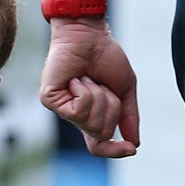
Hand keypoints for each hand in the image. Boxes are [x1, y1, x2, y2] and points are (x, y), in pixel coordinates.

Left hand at [40, 16, 139, 155]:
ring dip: (98, 97)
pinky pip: (78, 110)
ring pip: (90, 123)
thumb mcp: (124, 89)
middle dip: (111, 108)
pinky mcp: (50, 100)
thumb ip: (129, 117)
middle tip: (102, 85)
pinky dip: (84, 91)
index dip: (115, 151)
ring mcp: (61, 109)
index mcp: (91, 115)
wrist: (89, 34)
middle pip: (101, 133)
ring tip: (88, 78)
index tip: (131, 149)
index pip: (99, 146)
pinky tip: (76, 78)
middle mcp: (75, 116)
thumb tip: (134, 144)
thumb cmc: (105, 56)